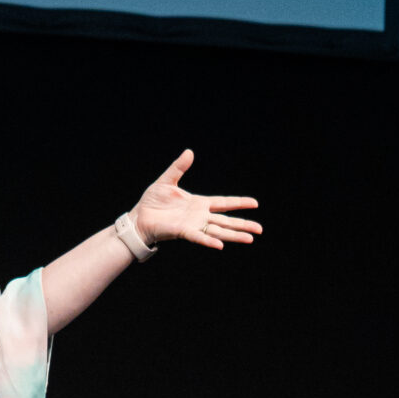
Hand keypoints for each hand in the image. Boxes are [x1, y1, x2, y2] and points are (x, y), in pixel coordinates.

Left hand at [129, 150, 260, 249]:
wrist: (139, 217)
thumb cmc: (152, 201)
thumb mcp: (167, 181)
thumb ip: (179, 168)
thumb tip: (189, 152)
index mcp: (199, 203)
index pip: (224, 203)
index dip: (239, 203)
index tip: (255, 203)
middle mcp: (199, 216)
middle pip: (227, 220)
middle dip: (243, 224)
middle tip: (260, 229)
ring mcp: (193, 225)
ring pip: (218, 231)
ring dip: (234, 235)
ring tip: (250, 238)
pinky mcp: (183, 232)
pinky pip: (199, 237)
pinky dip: (209, 240)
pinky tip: (221, 245)